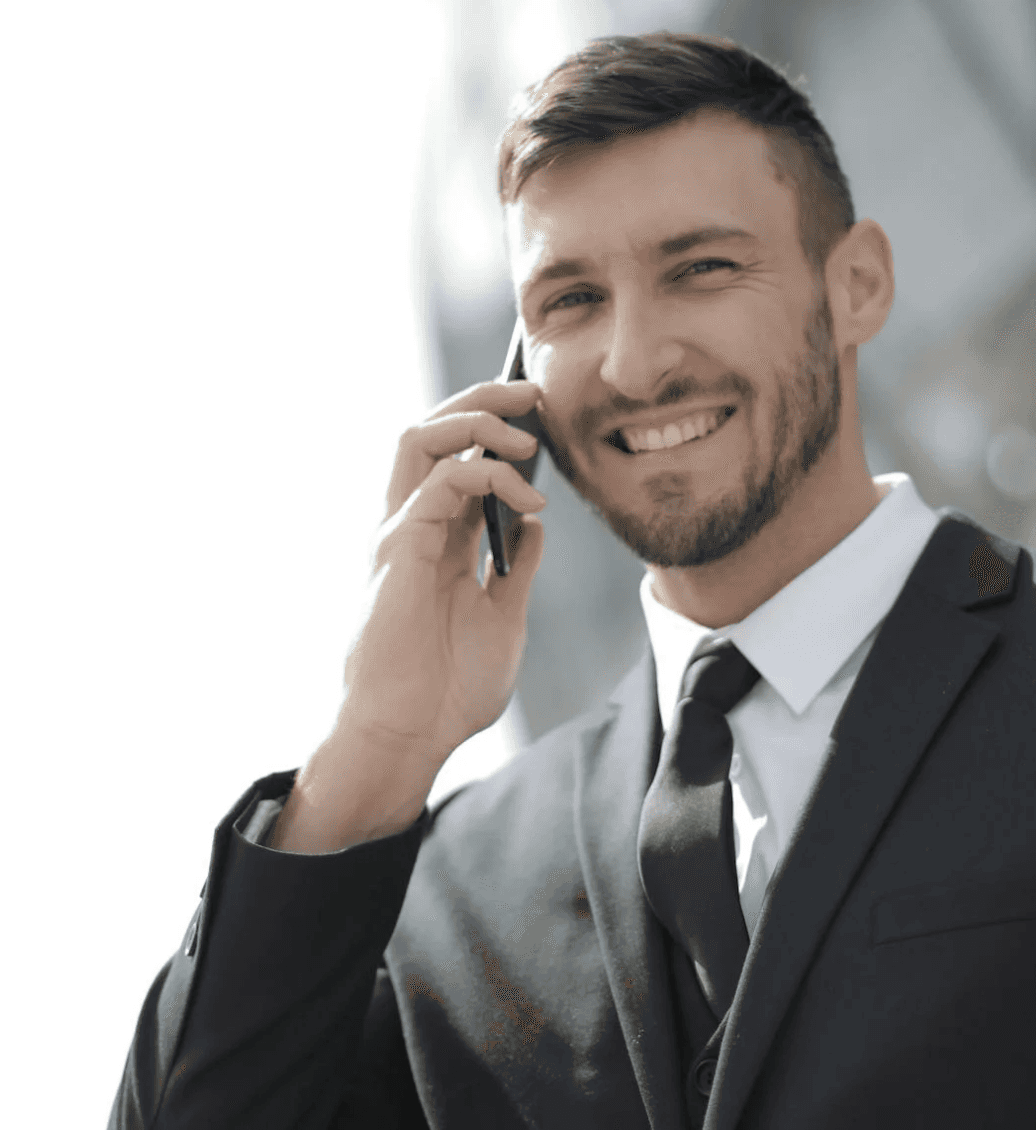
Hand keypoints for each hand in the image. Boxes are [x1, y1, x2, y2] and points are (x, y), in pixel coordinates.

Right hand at [278, 379, 545, 850]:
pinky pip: (439, 482)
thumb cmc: (449, 688)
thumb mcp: (503, 616)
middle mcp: (412, 525)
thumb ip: (516, 566)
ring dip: (477, 421)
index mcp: (437, 539)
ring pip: (421, 437)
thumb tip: (534, 524)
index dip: (495, 428)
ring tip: (527, 437)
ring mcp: (400, 533)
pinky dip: (487, 475)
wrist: (412, 735)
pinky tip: (526, 502)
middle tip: (534, 394)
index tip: (543, 419)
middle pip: (430, 430)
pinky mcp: (398, 548)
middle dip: (482, 398)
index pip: (456, 457)